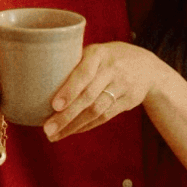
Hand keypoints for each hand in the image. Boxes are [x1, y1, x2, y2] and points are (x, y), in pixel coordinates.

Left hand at [43, 42, 169, 140]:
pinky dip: (86, 126)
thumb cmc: (108, 58)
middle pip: (88, 96)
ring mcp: (123, 86)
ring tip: (55, 135)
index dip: (69, 90)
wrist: (147, 67)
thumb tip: (39, 83)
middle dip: (66, 116)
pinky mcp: (128, 101)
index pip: (84, 73)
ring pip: (96, 110)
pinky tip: (72, 131)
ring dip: (74, 125)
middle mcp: (112, 69)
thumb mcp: (95, 52)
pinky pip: (104, 117)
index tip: (54, 105)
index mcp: (99, 53)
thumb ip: (75, 65)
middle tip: (47, 129)